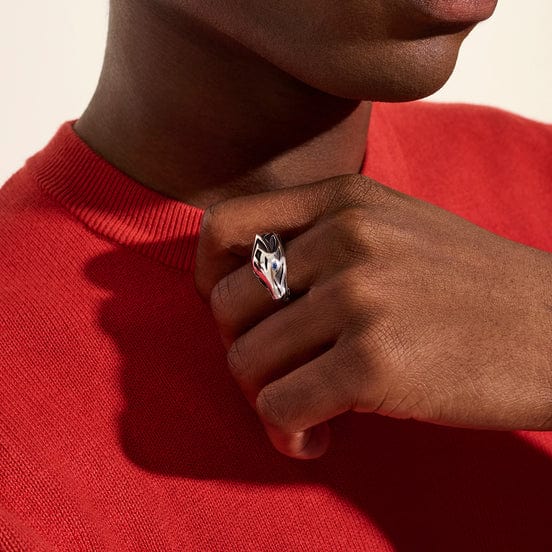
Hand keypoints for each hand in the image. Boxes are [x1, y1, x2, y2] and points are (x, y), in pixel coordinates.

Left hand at [194, 175, 551, 459]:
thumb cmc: (468, 284)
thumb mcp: (393, 227)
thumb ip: (321, 240)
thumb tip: (246, 285)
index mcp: (342, 201)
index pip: (222, 226)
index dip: (209, 277)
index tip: (235, 315)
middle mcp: (345, 240)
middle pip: (228, 306)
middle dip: (242, 350)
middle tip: (279, 373)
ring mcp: (359, 299)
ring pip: (246, 362)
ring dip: (265, 397)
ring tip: (304, 409)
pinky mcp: (374, 363)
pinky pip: (281, 406)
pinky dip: (287, 431)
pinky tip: (319, 436)